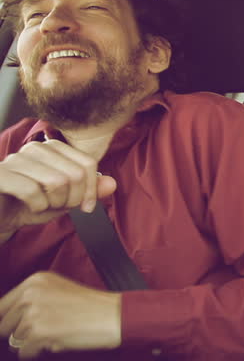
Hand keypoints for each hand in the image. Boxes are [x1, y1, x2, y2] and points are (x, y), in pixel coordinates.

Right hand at [0, 140, 116, 235]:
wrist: (2, 217)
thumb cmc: (32, 205)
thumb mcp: (66, 199)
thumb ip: (90, 190)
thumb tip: (112, 184)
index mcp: (53, 148)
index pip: (88, 163)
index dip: (92, 189)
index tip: (86, 207)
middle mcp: (35, 148)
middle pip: (76, 173)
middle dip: (73, 199)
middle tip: (60, 207)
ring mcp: (15, 159)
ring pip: (57, 181)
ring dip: (55, 203)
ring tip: (45, 206)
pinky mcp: (0, 175)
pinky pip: (32, 190)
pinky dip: (38, 206)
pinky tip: (30, 207)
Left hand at [0, 272, 120, 357]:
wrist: (114, 316)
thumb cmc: (93, 306)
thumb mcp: (59, 290)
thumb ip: (33, 299)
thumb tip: (9, 320)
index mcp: (35, 280)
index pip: (2, 306)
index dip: (9, 321)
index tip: (17, 328)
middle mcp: (31, 293)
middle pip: (4, 325)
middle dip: (19, 333)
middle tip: (43, 332)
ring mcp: (33, 312)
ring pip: (14, 341)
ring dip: (31, 343)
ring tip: (55, 335)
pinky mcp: (38, 332)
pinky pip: (24, 353)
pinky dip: (36, 353)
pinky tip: (56, 343)